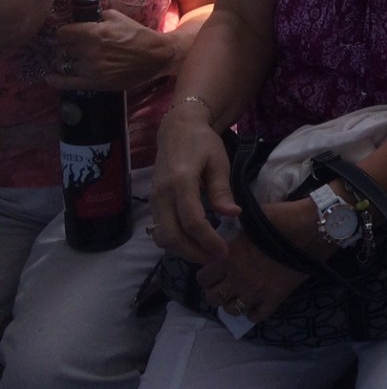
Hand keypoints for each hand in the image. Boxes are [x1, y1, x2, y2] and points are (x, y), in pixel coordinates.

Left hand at [46, 6, 172, 90]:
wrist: (157, 56)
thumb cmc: (139, 35)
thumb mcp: (120, 17)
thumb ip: (99, 16)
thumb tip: (87, 18)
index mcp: (94, 33)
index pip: (62, 33)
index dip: (64, 34)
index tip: (67, 35)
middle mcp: (90, 51)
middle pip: (63, 49)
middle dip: (66, 47)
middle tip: (72, 47)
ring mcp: (92, 69)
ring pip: (65, 64)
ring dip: (66, 61)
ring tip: (70, 60)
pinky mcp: (96, 83)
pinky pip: (68, 83)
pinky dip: (56, 80)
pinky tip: (51, 77)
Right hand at [150, 107, 237, 264]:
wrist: (177, 130)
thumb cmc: (202, 143)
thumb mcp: (218, 161)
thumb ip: (222, 190)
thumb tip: (232, 215)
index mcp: (181, 181)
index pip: (192, 221)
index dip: (208, 241)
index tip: (224, 251)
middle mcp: (162, 194)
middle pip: (172, 236)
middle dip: (194, 253)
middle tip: (216, 258)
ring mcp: (154, 200)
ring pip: (162, 237)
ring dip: (183, 251)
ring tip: (207, 254)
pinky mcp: (152, 204)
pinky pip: (159, 230)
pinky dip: (175, 242)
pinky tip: (194, 243)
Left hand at [196, 219, 309, 323]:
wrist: (311, 229)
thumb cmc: (281, 218)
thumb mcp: (250, 222)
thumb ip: (233, 236)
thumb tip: (225, 239)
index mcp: (228, 258)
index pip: (202, 278)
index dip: (207, 275)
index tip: (215, 272)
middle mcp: (238, 278)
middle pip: (213, 298)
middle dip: (216, 292)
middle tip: (225, 285)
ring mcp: (256, 291)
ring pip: (232, 309)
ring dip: (232, 303)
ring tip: (239, 295)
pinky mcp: (275, 297)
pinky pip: (257, 316)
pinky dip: (253, 313)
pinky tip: (256, 304)